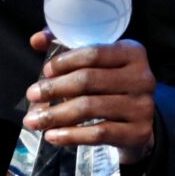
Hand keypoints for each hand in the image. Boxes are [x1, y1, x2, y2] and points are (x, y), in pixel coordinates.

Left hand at [23, 30, 155, 163]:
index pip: (94, 53)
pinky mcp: (138, 133)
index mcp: (132, 52)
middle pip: (89, 80)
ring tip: (34, 120)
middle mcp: (142, 77)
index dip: (66, 61)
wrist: (137, 122)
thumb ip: (66, 46)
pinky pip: (98, 134)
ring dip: (56, 114)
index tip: (45, 70)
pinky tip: (52, 135)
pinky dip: (71, 135)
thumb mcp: (95, 62)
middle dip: (54, 88)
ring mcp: (143, 106)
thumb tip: (36, 40)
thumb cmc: (109, 85)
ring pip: (90, 108)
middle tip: (31, 95)